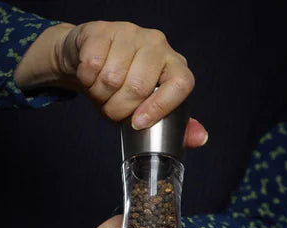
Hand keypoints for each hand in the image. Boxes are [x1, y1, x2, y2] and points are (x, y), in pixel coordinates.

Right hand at [16, 20, 208, 144]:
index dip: (160, 108)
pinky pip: (92, 64)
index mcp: (174, 64)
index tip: (138, 123)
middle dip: (119, 109)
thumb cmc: (122, 85)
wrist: (89, 58)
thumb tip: (201, 139)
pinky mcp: (103, 30)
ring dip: (99, 95)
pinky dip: (86, 79)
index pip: (180, 84)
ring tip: (101, 92)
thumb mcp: (148, 107)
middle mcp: (157, 44)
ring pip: (112, 77)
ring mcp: (131, 33)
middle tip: (111, 109)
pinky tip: (89, 77)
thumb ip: (174, 123)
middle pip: (139, 87)